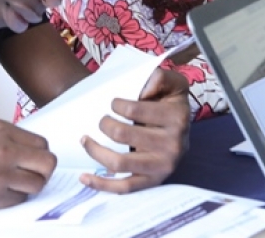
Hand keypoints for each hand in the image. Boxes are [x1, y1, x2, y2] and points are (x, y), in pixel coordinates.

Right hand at [0, 118, 56, 210]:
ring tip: (12, 185)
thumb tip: (30, 150)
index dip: (38, 155)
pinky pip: (20, 199)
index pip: (41, 143)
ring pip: (38, 183)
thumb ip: (5, 138)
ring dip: (29, 187)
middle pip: (47, 162)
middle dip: (42, 171)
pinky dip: (13, 198)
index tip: (31, 162)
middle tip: (30, 176)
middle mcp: (2, 148)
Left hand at [79, 68, 189, 192]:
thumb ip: (160, 77)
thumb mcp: (173, 83)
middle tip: (102, 120)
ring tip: (85, 139)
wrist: (181, 129)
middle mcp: (174, 145)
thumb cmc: (170, 103)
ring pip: (119, 163)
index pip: (135, 110)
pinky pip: (124, 187)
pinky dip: (101, 184)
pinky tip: (83, 177)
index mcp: (177, 118)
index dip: (117, 104)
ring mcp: (162, 167)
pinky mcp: (152, 182)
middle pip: (123, 134)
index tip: (113, 103)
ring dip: (95, 150)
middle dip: (104, 124)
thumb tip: (143, 90)